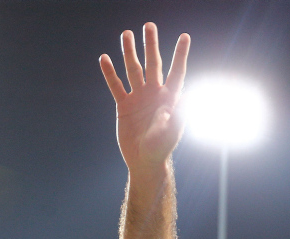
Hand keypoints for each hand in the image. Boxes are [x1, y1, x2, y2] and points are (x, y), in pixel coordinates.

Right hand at [100, 23, 190, 177]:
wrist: (143, 161)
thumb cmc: (160, 149)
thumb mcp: (170, 133)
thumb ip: (176, 116)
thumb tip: (182, 100)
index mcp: (169, 99)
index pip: (177, 72)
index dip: (180, 55)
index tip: (185, 37)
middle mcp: (154, 95)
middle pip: (153, 64)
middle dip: (151, 45)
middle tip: (149, 26)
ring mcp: (139, 98)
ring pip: (134, 70)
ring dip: (130, 52)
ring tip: (126, 34)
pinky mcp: (124, 106)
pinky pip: (116, 85)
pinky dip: (110, 73)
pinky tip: (105, 58)